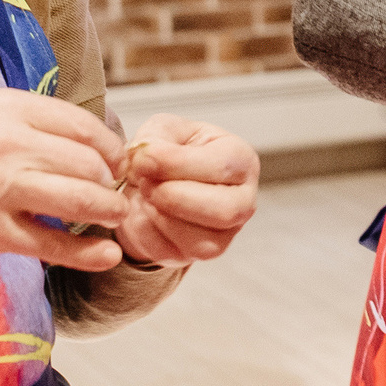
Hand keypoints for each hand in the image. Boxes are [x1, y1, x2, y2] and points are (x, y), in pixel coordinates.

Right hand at [0, 87, 128, 269]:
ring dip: (109, 210)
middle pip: (88, 163)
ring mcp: (1, 189)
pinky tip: (107, 257)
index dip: (110, 146)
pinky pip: (52, 245)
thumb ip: (33, 120)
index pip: (82, 124)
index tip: (116, 160)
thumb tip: (90, 136)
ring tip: (115, 215)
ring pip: (79, 200)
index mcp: (9, 109)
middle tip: (116, 191)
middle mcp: (9, 145)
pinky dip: (87, 254)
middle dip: (112, 181)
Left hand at [112, 114, 260, 266]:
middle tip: (144, 181)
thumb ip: (156, 139)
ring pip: (200, 242)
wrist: (155, 180)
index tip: (144, 158)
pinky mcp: (195, 255)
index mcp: (242, 161)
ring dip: (159, 217)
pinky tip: (141, 211)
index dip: (178, 164)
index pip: (221, 167)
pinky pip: (171, 255)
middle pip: (223, 211)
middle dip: (174, 197)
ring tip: (143, 194)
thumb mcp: (164, 129)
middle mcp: (243, 202)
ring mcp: (223, 235)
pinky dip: (145, 233)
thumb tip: (145, 160)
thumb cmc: (170, 151)